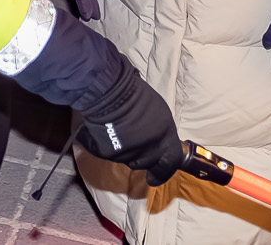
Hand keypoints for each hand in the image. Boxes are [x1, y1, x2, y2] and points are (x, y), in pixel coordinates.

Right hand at [74, 58, 185, 184]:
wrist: (110, 90)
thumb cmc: (136, 94)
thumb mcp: (159, 112)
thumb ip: (160, 132)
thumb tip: (156, 140)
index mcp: (166, 140)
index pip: (170, 163)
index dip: (163, 173)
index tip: (153, 178)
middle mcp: (150, 151)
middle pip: (145, 163)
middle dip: (139, 158)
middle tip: (130, 146)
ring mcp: (129, 154)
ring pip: (125, 158)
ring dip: (122, 150)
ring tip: (115, 129)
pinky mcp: (108, 153)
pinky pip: (105, 152)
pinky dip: (102, 144)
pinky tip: (99, 130)